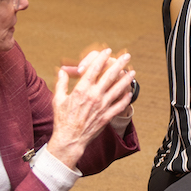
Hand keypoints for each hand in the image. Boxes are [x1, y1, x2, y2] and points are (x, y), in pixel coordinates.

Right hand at [50, 48, 135, 167]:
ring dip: (126, 79)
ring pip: (118, 89)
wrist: (70, 139)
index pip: (94, 69)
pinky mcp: (106, 116)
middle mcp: (94, 96)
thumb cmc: (62, 119)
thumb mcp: (58, 99)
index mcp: (81, 90)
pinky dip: (125, 99)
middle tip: (126, 56)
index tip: (107, 51)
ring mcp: (102, 106)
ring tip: (132, 72)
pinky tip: (129, 93)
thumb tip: (62, 71)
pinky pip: (119, 106)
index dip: (101, 58)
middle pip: (109, 76)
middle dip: (119, 64)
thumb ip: (61, 83)